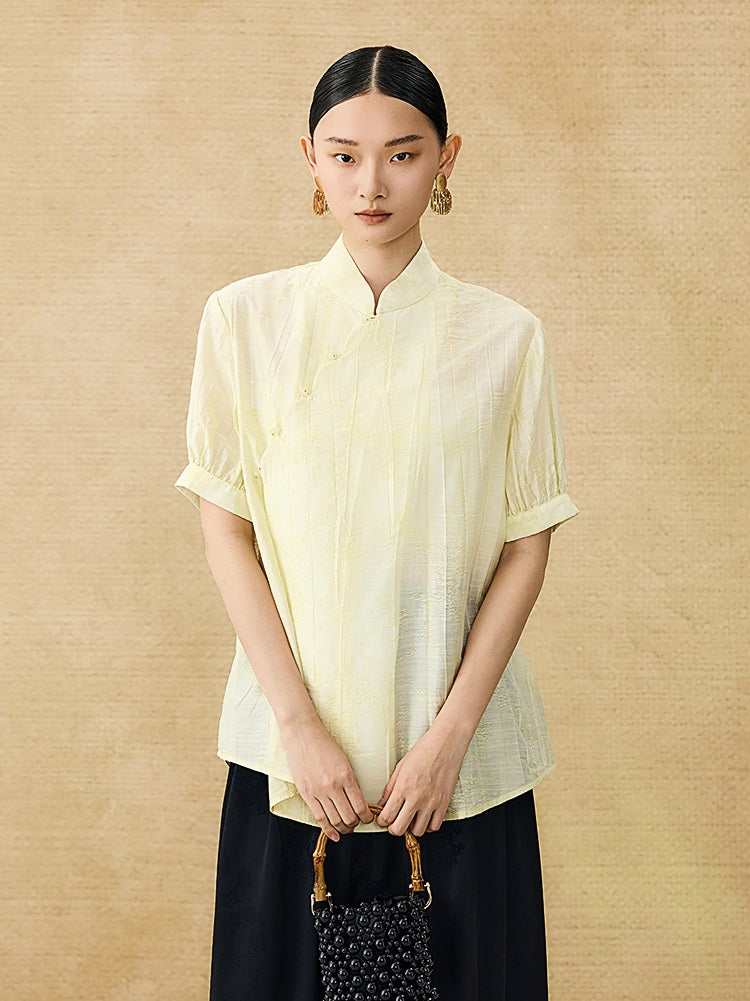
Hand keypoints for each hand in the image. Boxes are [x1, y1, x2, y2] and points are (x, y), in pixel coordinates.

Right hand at [282, 717, 373, 841]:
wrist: (303, 734)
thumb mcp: (344, 760)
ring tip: (347, 828)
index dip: (367, 817)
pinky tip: (334, 834)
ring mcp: (318, 791)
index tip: (368, 818)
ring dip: (343, 828)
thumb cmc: (324, 744)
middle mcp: (333, 786)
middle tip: (357, 824)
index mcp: (346, 776)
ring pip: (335, 821)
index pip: (360, 806)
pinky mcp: (306, 794)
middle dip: (356, 825)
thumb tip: (357, 800)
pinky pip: (319, 818)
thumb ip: (350, 780)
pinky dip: (328, 830)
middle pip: (349, 817)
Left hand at [376, 726, 468, 836]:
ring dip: (411, 828)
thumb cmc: (424, 751)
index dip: (382, 821)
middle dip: (393, 828)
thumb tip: (382, 803)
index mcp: (403, 787)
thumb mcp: (401, 767)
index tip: (382, 820)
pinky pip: (435, 826)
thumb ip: (390, 788)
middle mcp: (417, 797)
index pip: (387, 816)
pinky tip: (424, 817)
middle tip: (394, 822)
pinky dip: (428, 825)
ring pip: (417, 831)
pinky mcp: (444, 803)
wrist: (446, 744)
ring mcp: (431, 802)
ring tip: (410, 818)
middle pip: (399, 829)